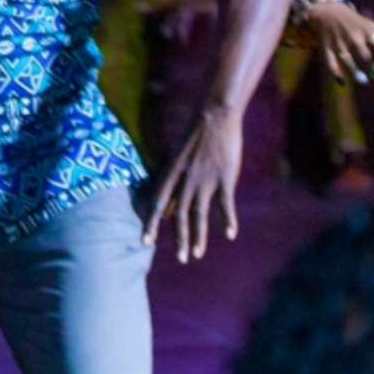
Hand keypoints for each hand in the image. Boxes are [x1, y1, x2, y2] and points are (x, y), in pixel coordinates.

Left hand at [147, 103, 244, 262]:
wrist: (215, 115)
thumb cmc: (196, 134)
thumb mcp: (178, 156)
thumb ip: (174, 181)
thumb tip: (167, 204)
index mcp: (172, 173)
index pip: (157, 202)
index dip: (151, 223)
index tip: (144, 241)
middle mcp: (186, 179)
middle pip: (179, 214)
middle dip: (179, 238)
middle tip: (180, 258)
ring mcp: (205, 180)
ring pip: (200, 214)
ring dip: (198, 236)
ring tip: (197, 255)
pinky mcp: (224, 178)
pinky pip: (225, 204)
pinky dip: (228, 220)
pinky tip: (230, 235)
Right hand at [303, 0, 373, 86]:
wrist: (329, 13)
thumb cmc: (358, 26)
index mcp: (365, 31)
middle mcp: (352, 37)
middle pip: (361, 52)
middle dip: (369, 64)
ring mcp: (338, 43)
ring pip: (346, 58)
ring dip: (353, 69)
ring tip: (362, 81)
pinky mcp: (326, 49)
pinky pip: (330, 62)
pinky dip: (335, 72)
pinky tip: (341, 82)